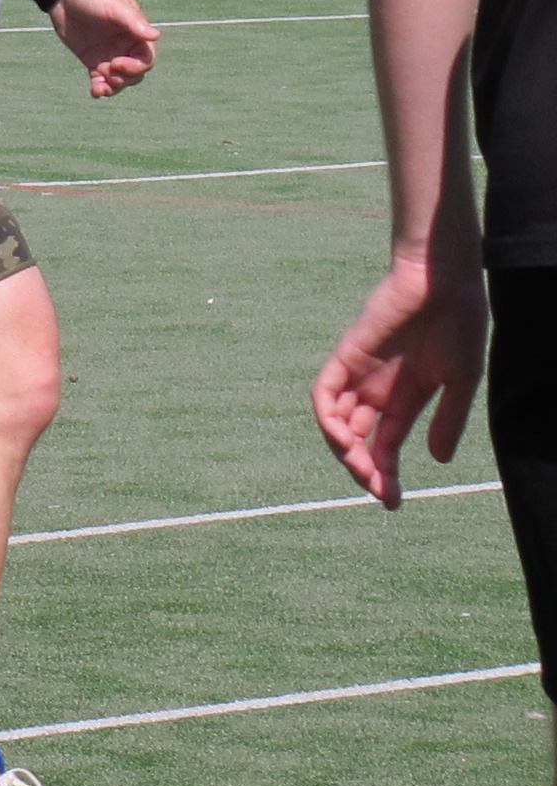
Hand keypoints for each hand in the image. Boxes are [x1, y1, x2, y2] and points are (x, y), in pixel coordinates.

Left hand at [46, 0, 157, 96]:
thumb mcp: (115, 6)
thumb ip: (133, 22)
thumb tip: (155, 36)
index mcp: (136, 35)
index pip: (146, 59)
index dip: (136, 67)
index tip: (117, 63)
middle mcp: (126, 47)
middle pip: (135, 73)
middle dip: (125, 78)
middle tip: (109, 73)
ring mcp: (110, 54)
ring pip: (119, 79)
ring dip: (113, 87)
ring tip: (101, 87)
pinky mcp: (93, 59)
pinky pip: (101, 79)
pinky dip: (100, 88)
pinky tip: (95, 92)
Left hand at [313, 255, 487, 506]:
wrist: (446, 282)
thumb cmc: (459, 324)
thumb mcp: (460, 381)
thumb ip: (448, 420)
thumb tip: (437, 461)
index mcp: (405, 399)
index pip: (384, 445)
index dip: (385, 475)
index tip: (392, 503)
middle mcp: (377, 390)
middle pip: (357, 439)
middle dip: (364, 470)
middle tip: (378, 493)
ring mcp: (360, 373)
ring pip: (337, 421)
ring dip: (344, 450)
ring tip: (362, 471)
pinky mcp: (347, 355)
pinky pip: (325, 392)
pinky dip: (326, 417)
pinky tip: (342, 438)